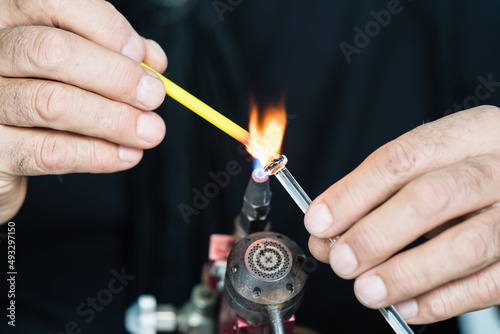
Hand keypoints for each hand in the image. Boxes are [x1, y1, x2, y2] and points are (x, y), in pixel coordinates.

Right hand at [0, 0, 167, 223]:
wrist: (6, 153)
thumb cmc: (43, 100)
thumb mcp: (76, 70)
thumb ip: (112, 57)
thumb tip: (152, 62)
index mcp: (10, 24)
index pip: (52, 4)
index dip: (106, 28)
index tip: (141, 55)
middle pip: (52, 51)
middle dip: (116, 75)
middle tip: (153, 96)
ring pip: (53, 103)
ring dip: (115, 119)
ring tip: (150, 132)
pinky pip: (49, 152)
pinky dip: (98, 154)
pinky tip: (125, 155)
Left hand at [305, 106, 499, 323]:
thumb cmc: (468, 171)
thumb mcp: (432, 162)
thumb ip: (378, 193)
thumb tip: (326, 233)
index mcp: (469, 132)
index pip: (401, 159)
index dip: (353, 193)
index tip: (318, 222)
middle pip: (431, 198)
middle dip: (376, 234)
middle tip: (341, 261)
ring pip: (464, 245)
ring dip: (405, 273)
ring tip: (366, 291)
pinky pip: (488, 284)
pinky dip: (442, 300)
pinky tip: (406, 306)